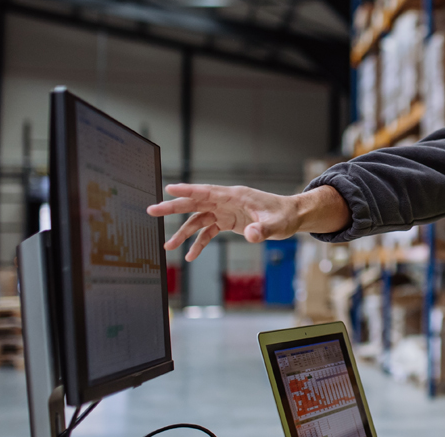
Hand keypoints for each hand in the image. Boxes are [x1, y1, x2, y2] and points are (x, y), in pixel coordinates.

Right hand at [147, 184, 299, 260]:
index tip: (168, 188)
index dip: (187, 190)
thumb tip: (251, 236)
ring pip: (198, 219)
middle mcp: (227, 202)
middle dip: (173, 207)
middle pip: (195, 203)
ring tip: (168, 246)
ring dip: (183, 232)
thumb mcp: (276, 224)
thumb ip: (262, 230)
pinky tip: (191, 255)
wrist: (292, 217)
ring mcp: (226, 211)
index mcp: (235, 196)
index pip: (207, 191)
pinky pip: (209, 231)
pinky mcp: (229, 222)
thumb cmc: (284, 216)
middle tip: (152, 210)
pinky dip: (199, 243)